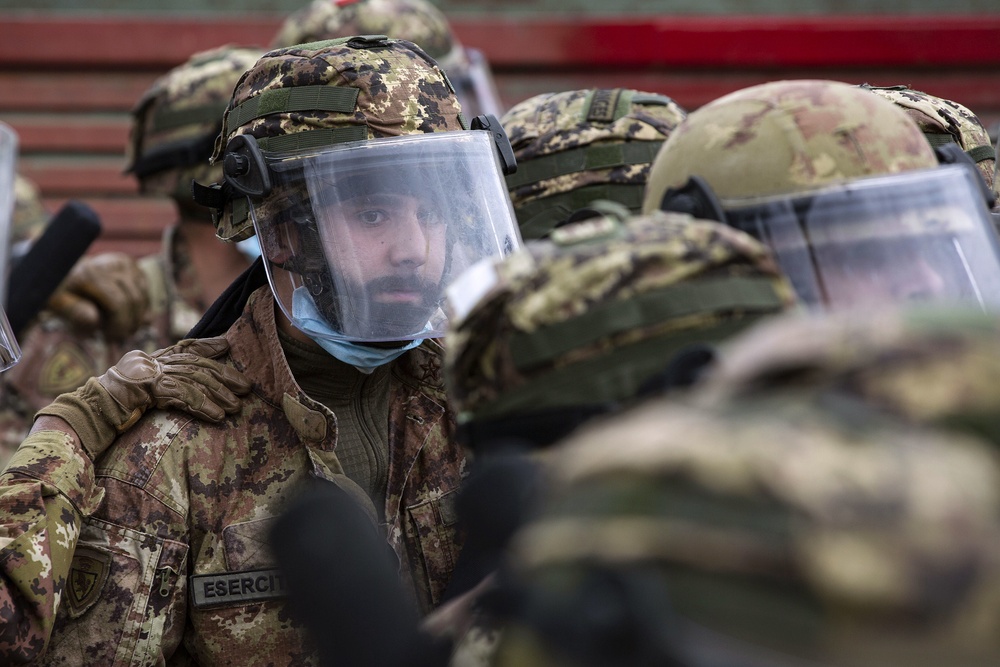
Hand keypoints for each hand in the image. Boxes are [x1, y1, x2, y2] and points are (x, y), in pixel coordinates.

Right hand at [36, 337, 251, 459]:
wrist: (86, 414)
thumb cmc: (112, 409)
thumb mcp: (139, 391)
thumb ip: (161, 384)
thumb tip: (189, 389)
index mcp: (149, 360)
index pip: (183, 347)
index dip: (206, 345)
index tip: (227, 345)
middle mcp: (151, 362)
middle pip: (196, 365)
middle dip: (223, 376)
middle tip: (246, 387)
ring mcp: (149, 373)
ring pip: (193, 379)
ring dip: (218, 394)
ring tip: (235, 407)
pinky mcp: (147, 388)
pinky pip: (182, 395)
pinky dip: (202, 405)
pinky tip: (217, 416)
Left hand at [47, 252, 149, 339]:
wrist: (64, 269)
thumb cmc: (61, 291)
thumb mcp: (59, 303)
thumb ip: (75, 312)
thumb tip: (94, 320)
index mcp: (93, 273)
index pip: (119, 304)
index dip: (119, 326)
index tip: (110, 339)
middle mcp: (113, 264)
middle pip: (134, 301)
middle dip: (129, 323)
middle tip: (118, 338)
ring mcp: (126, 264)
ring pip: (143, 298)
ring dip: (136, 318)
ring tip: (121, 329)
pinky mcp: (133, 266)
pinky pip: (145, 293)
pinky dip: (139, 308)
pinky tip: (126, 317)